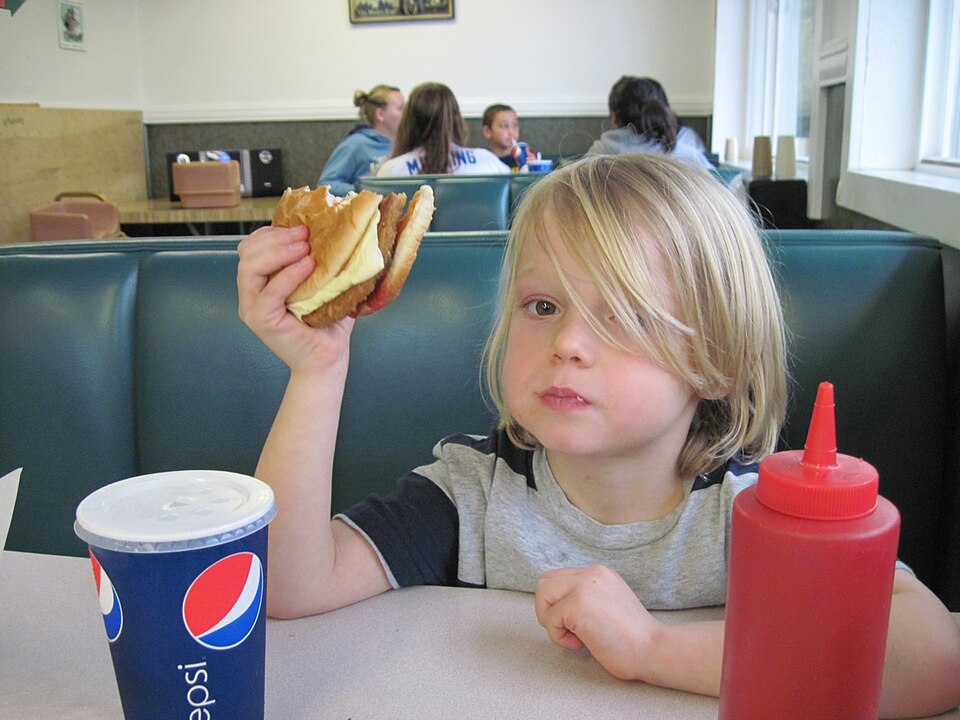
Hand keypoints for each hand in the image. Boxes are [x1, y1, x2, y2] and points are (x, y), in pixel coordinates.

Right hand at [237, 225, 352, 372]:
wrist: (327, 359)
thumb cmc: (327, 323)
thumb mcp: (322, 284)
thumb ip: (319, 260)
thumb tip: (335, 228)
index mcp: (261, 282)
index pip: (252, 246)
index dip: (272, 232)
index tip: (300, 227)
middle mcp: (250, 294)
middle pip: (247, 253)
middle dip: (276, 237)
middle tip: (305, 234)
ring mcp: (252, 308)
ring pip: (249, 268)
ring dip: (279, 252)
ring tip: (306, 247)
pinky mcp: (261, 321)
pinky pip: (268, 293)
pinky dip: (287, 276)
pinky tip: (307, 266)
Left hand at [535, 565, 655, 680]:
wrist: (654, 650)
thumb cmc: (632, 639)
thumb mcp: (608, 604)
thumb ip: (587, 597)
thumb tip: (557, 605)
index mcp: (599, 573)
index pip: (559, 579)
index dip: (558, 604)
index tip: (576, 624)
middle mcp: (592, 574)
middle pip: (545, 582)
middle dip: (547, 609)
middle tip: (568, 630)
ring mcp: (585, 587)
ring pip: (542, 594)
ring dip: (550, 620)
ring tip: (573, 636)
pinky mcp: (579, 605)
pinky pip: (550, 619)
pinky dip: (558, 637)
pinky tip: (580, 644)